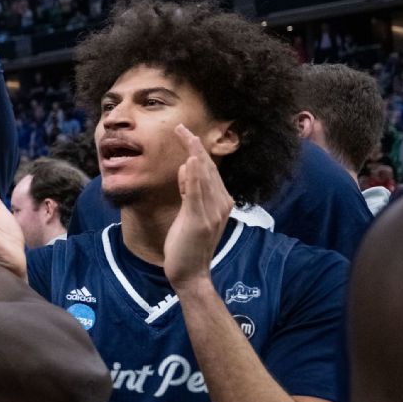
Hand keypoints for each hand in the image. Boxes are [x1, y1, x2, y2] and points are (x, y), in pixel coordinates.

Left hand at [164, 124, 234, 288]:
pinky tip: (190, 161)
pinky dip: (194, 176)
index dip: (198, 151)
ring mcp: (212, 212)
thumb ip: (190, 192)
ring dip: (194, 154)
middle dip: (194, 147)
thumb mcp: (190, 214)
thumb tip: (186, 168)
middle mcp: (221, 204)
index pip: (209, 170)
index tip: (186, 134)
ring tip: (186, 135)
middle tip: (180, 127)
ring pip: (204, 177)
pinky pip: (197, 193)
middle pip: (208, 169)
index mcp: (221, 202)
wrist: (191, 274)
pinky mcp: (199, 220)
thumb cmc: (188, 246)